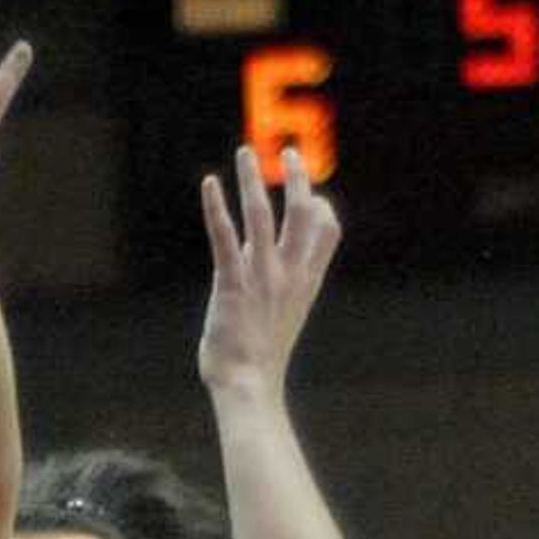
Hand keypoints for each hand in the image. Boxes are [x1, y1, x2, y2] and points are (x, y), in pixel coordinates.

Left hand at [198, 144, 340, 398]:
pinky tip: (210, 183)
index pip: (328, 232)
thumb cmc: (261, 357)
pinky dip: (217, 207)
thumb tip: (269, 263)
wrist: (249, 386)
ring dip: (254, 180)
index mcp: (306, 282)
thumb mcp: (284, 316)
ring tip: (246, 153)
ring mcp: (262, 276)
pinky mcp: (232, 283)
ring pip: (263, 215)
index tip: (311, 193)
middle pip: (302, 213)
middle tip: (289, 152)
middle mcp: (289, 273)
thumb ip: (281, 285)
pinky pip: (224, 236)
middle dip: (297, 179)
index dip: (323, 207)